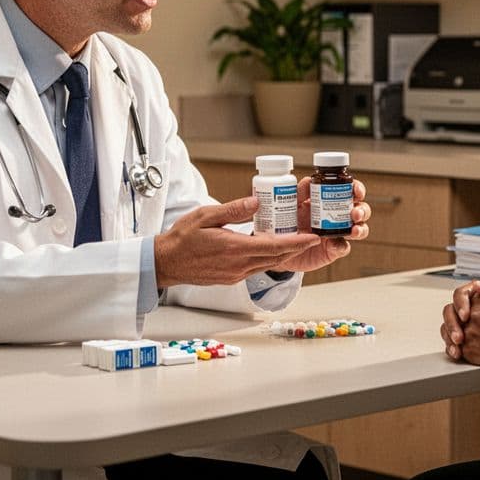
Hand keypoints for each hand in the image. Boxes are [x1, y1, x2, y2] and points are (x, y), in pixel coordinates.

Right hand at [154, 196, 319, 287]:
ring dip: (284, 254)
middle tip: (311, 238)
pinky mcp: (232, 278)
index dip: (297, 243)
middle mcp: (238, 265)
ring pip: (268, 264)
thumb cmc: (182, 238)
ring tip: (296, 241)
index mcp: (234, 248)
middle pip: (276, 258)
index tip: (312, 238)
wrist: (166, 262)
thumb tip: (256, 202)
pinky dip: (268, 258)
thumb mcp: (205, 215)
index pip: (274, 247)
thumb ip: (233, 209)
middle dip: (296, 248)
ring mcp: (235, 274)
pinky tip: (270, 248)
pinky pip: (256, 268)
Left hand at [274, 177, 370, 272]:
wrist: (281, 246)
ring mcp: (338, 233)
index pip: (350, 192)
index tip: (356, 191)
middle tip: (354, 213)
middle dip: (362, 210)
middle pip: (361, 210)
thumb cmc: (289, 221)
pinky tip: (334, 244)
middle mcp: (339, 217)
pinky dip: (341, 246)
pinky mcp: (333, 250)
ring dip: (361, 229)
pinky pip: (344, 248)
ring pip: (360, 229)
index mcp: (331, 201)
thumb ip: (300, 192)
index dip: (358, 189)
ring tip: (354, 230)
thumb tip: (308, 180)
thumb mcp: (292, 204)